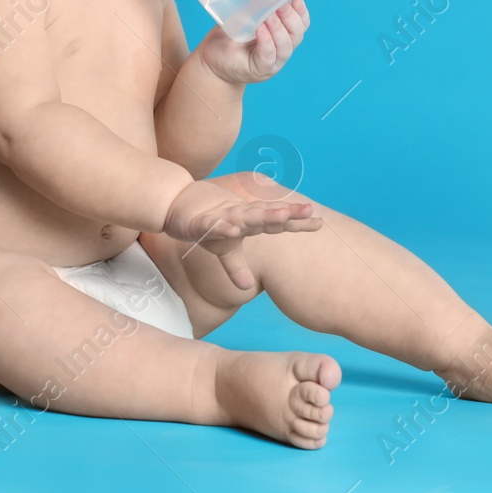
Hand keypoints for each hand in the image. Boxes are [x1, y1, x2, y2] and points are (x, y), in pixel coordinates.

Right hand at [162, 178, 322, 289]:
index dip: (296, 222)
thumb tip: (246, 288)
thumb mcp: (222, 250)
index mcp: (247, 223)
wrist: (172, 204)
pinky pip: (212, 226)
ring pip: (244, 217)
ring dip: (262, 215)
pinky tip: (233, 230)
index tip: (319, 222)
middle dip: (287, 214)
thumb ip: (236, 266)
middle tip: (309, 210)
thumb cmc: (203, 224)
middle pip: (266, 215)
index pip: (276, 223)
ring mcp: (220, 218)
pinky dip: (222, 227)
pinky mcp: (199, 223)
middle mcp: (238, 217)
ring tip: (281, 215)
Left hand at [197, 0, 309, 84]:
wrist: (211, 59)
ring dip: (278, 28)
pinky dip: (266, 41)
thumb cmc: (229, 36)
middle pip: (296, 34)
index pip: (301, 25)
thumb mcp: (244, 15)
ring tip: (269, 15)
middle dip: (290, 17)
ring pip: (285, 46)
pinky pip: (268, 55)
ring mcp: (273, 62)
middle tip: (281, 4)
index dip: (301, 12)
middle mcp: (281, 50)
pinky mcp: (259, 69)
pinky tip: (260, 29)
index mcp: (282, 36)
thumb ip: (259, 2)